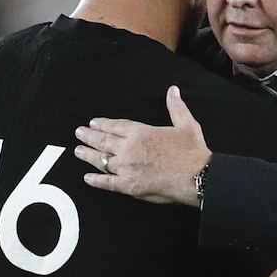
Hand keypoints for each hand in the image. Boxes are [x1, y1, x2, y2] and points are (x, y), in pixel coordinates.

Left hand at [74, 85, 211, 205]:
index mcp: (141, 132)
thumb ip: (176, 106)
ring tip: (78, 151)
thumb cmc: (193, 151)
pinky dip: (96, 180)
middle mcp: (129, 149)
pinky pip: (107, 183)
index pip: (115, 126)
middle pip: (103, 141)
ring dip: (87, 155)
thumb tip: (173, 90)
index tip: (93, 123)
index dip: (102, 124)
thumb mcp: (186, 124)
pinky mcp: (129, 186)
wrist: (198, 176)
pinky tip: (87, 178)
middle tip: (79, 133)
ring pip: (101, 160)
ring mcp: (127, 168)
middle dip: (89, 136)